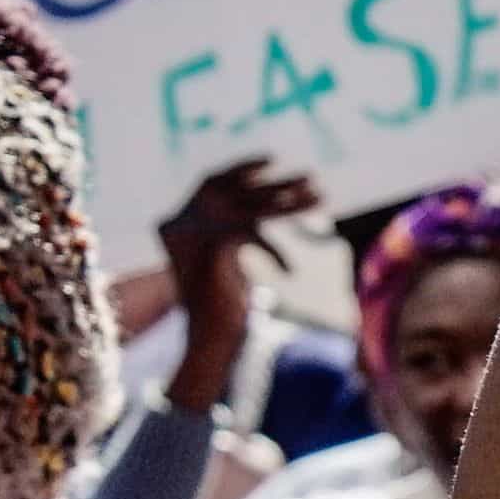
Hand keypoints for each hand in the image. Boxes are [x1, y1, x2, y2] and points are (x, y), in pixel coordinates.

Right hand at [152, 159, 323, 409]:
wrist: (209, 339)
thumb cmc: (224, 302)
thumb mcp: (232, 256)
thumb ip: (240, 225)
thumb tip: (279, 196)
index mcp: (179, 221)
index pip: (213, 180)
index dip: (242, 167)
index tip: (272, 160)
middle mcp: (179, 223)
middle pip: (238, 191)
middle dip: (278, 186)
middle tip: (312, 180)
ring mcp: (191, 234)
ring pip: (250, 208)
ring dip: (288, 204)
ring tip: (320, 199)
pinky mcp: (212, 247)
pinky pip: (252, 234)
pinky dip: (272, 251)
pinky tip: (288, 271)